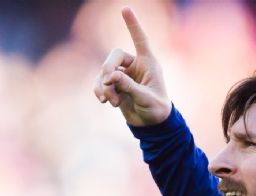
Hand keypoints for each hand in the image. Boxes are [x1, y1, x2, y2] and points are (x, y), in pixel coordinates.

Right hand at [93, 6, 171, 125]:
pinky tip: (103, 101)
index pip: (140, 40)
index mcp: (148, 63)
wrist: (151, 124)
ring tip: (111, 102)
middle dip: (107, 69)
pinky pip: (100, 82)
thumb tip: (110, 76)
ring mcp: (123, 74)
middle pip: (114, 56)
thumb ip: (129, 87)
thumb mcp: (146, 99)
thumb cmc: (156, 109)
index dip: (132, 25)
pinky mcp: (114, 85)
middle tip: (108, 84)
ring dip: (104, 86)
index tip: (125, 9)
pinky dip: (99, 90)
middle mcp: (135, 65)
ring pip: (104, 71)